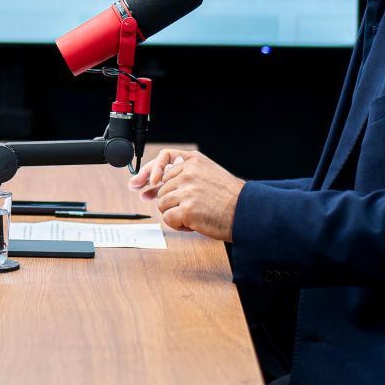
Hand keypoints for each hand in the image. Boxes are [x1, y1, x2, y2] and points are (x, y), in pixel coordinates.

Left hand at [129, 148, 243, 242]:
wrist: (247, 212)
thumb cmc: (228, 197)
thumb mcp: (207, 174)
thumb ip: (182, 174)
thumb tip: (149, 184)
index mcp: (193, 161)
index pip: (162, 160)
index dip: (148, 172)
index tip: (138, 183)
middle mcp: (188, 172)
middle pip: (161, 189)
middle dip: (171, 202)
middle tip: (190, 208)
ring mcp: (187, 191)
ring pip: (162, 205)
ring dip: (175, 214)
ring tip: (196, 214)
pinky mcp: (187, 209)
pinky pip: (168, 219)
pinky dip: (178, 225)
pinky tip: (194, 223)